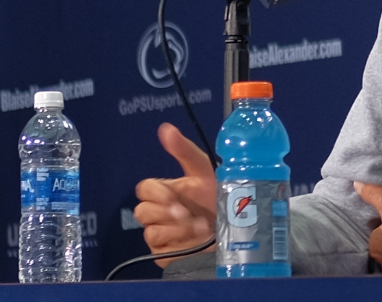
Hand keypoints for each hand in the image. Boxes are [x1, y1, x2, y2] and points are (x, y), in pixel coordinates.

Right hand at [133, 123, 216, 266]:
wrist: (239, 229)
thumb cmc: (221, 198)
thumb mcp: (205, 172)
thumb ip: (184, 151)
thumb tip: (166, 128)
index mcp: (167, 191)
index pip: (145, 188)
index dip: (156, 193)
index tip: (174, 198)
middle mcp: (160, 212)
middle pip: (142, 211)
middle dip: (166, 212)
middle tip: (187, 214)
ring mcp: (161, 233)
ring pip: (150, 230)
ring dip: (176, 229)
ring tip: (200, 227)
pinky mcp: (165, 253)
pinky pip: (159, 248)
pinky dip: (177, 243)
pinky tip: (195, 241)